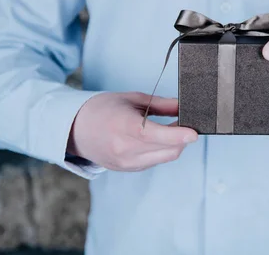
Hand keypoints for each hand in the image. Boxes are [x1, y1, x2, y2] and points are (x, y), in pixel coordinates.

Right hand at [67, 92, 197, 170]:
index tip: (194, 133)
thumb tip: (183, 106)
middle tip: (185, 123)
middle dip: (182, 138)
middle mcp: (125, 149)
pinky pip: (154, 161)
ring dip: (173, 145)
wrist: (74, 130)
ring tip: (171, 129)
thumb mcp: (131, 99)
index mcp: (124, 126)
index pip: (157, 135)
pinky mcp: (127, 169)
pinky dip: (161, 151)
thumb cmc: (101, 109)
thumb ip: (160, 104)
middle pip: (168, 150)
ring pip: (164, 157)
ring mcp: (126, 162)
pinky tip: (156, 139)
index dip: (179, 135)